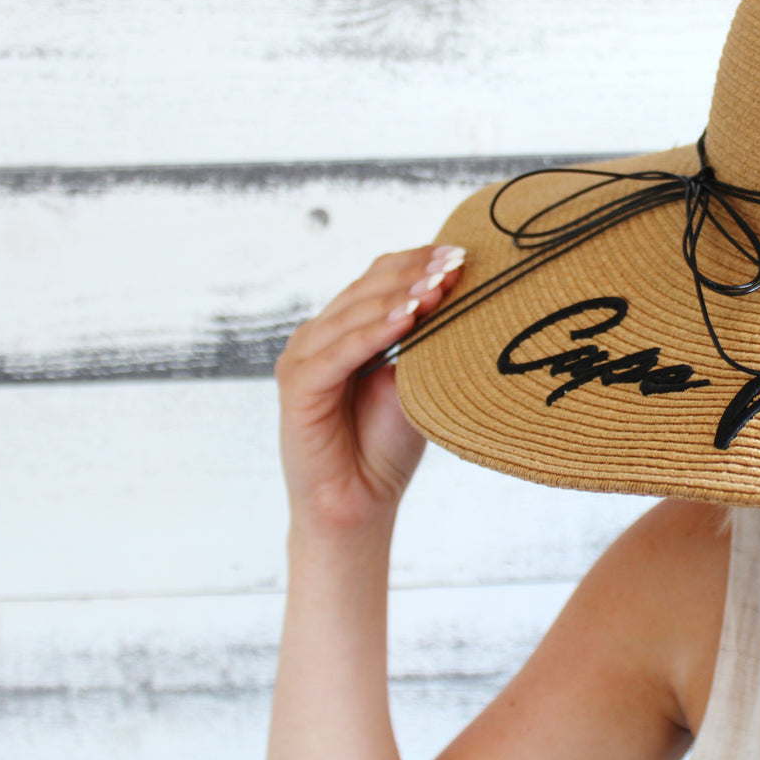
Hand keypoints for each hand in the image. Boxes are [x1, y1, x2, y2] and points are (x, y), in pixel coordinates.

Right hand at [275, 243, 464, 534]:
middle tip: (455, 263)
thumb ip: (424, 339)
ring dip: (398, 297)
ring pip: (354, 316)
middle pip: (367, 289)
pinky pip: (339, 353)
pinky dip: (373, 334)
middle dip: (414, 274)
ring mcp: (303, 359)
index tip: (462, 254)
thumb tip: (459, 293)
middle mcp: (318, 336)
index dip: (418, 263)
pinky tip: (408, 320)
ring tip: (437, 286)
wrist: (358, 504)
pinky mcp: (298, 387)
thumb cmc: (386, 445)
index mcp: (344, 328)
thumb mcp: (415, 381)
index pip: (379, 278)